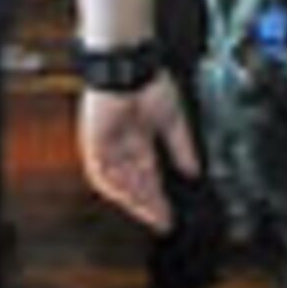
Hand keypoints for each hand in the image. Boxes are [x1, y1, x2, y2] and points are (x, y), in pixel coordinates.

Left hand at [78, 74, 200, 232]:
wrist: (128, 66)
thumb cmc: (147, 82)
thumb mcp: (173, 121)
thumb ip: (182, 148)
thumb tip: (194, 170)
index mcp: (139, 138)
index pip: (149, 175)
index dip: (159, 197)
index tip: (169, 215)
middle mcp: (122, 144)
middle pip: (134, 183)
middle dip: (148, 204)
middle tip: (161, 221)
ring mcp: (106, 144)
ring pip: (118, 181)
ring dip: (132, 198)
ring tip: (149, 212)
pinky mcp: (93, 141)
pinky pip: (99, 171)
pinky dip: (112, 185)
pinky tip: (126, 198)